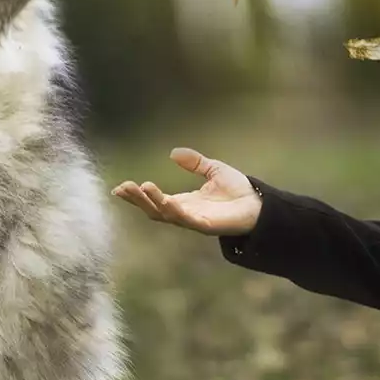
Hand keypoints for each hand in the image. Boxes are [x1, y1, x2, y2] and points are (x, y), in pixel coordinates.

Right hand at [110, 148, 262, 235]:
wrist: (260, 204)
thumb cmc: (238, 191)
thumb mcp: (213, 170)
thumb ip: (194, 163)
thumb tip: (173, 152)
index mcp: (184, 202)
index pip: (154, 200)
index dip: (136, 196)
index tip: (118, 188)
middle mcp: (185, 213)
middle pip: (154, 209)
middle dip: (137, 200)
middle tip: (122, 188)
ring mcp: (194, 221)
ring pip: (167, 214)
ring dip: (152, 202)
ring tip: (141, 187)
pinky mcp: (207, 226)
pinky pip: (187, 220)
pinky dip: (175, 211)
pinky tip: (166, 201)